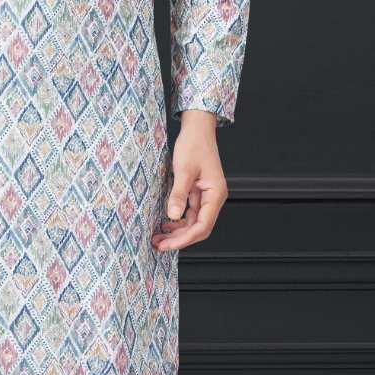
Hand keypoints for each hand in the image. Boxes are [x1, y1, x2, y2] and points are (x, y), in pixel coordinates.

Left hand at [151, 109, 226, 250]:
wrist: (197, 128)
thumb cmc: (194, 145)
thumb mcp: (183, 170)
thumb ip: (178, 194)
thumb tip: (173, 216)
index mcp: (215, 194)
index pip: (202, 226)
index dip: (185, 238)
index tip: (168, 244)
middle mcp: (213, 198)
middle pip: (198, 228)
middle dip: (179, 239)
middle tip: (159, 245)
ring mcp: (206, 196)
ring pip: (193, 222)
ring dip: (177, 231)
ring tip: (159, 237)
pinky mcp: (198, 193)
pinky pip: (189, 213)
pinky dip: (177, 220)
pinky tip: (165, 223)